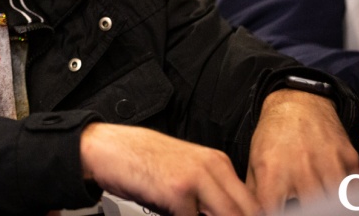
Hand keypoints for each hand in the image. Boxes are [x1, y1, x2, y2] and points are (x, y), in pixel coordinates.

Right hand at [80, 123, 260, 215]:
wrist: (107, 149)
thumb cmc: (140, 161)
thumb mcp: (184, 172)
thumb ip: (209, 194)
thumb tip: (226, 213)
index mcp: (217, 162)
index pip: (251, 203)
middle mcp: (212, 167)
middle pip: (245, 212)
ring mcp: (197, 179)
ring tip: (186, 213)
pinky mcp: (179, 193)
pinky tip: (168, 212)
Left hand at [247, 89, 358, 209]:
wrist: (299, 102)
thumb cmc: (274, 136)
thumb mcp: (255, 163)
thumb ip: (255, 194)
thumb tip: (253, 213)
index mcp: (272, 173)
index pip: (275, 212)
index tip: (282, 213)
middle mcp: (301, 169)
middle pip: (312, 210)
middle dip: (308, 211)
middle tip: (305, 208)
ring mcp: (328, 164)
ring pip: (338, 204)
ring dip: (331, 205)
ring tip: (323, 203)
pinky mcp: (349, 159)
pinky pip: (358, 191)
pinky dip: (352, 198)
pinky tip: (341, 196)